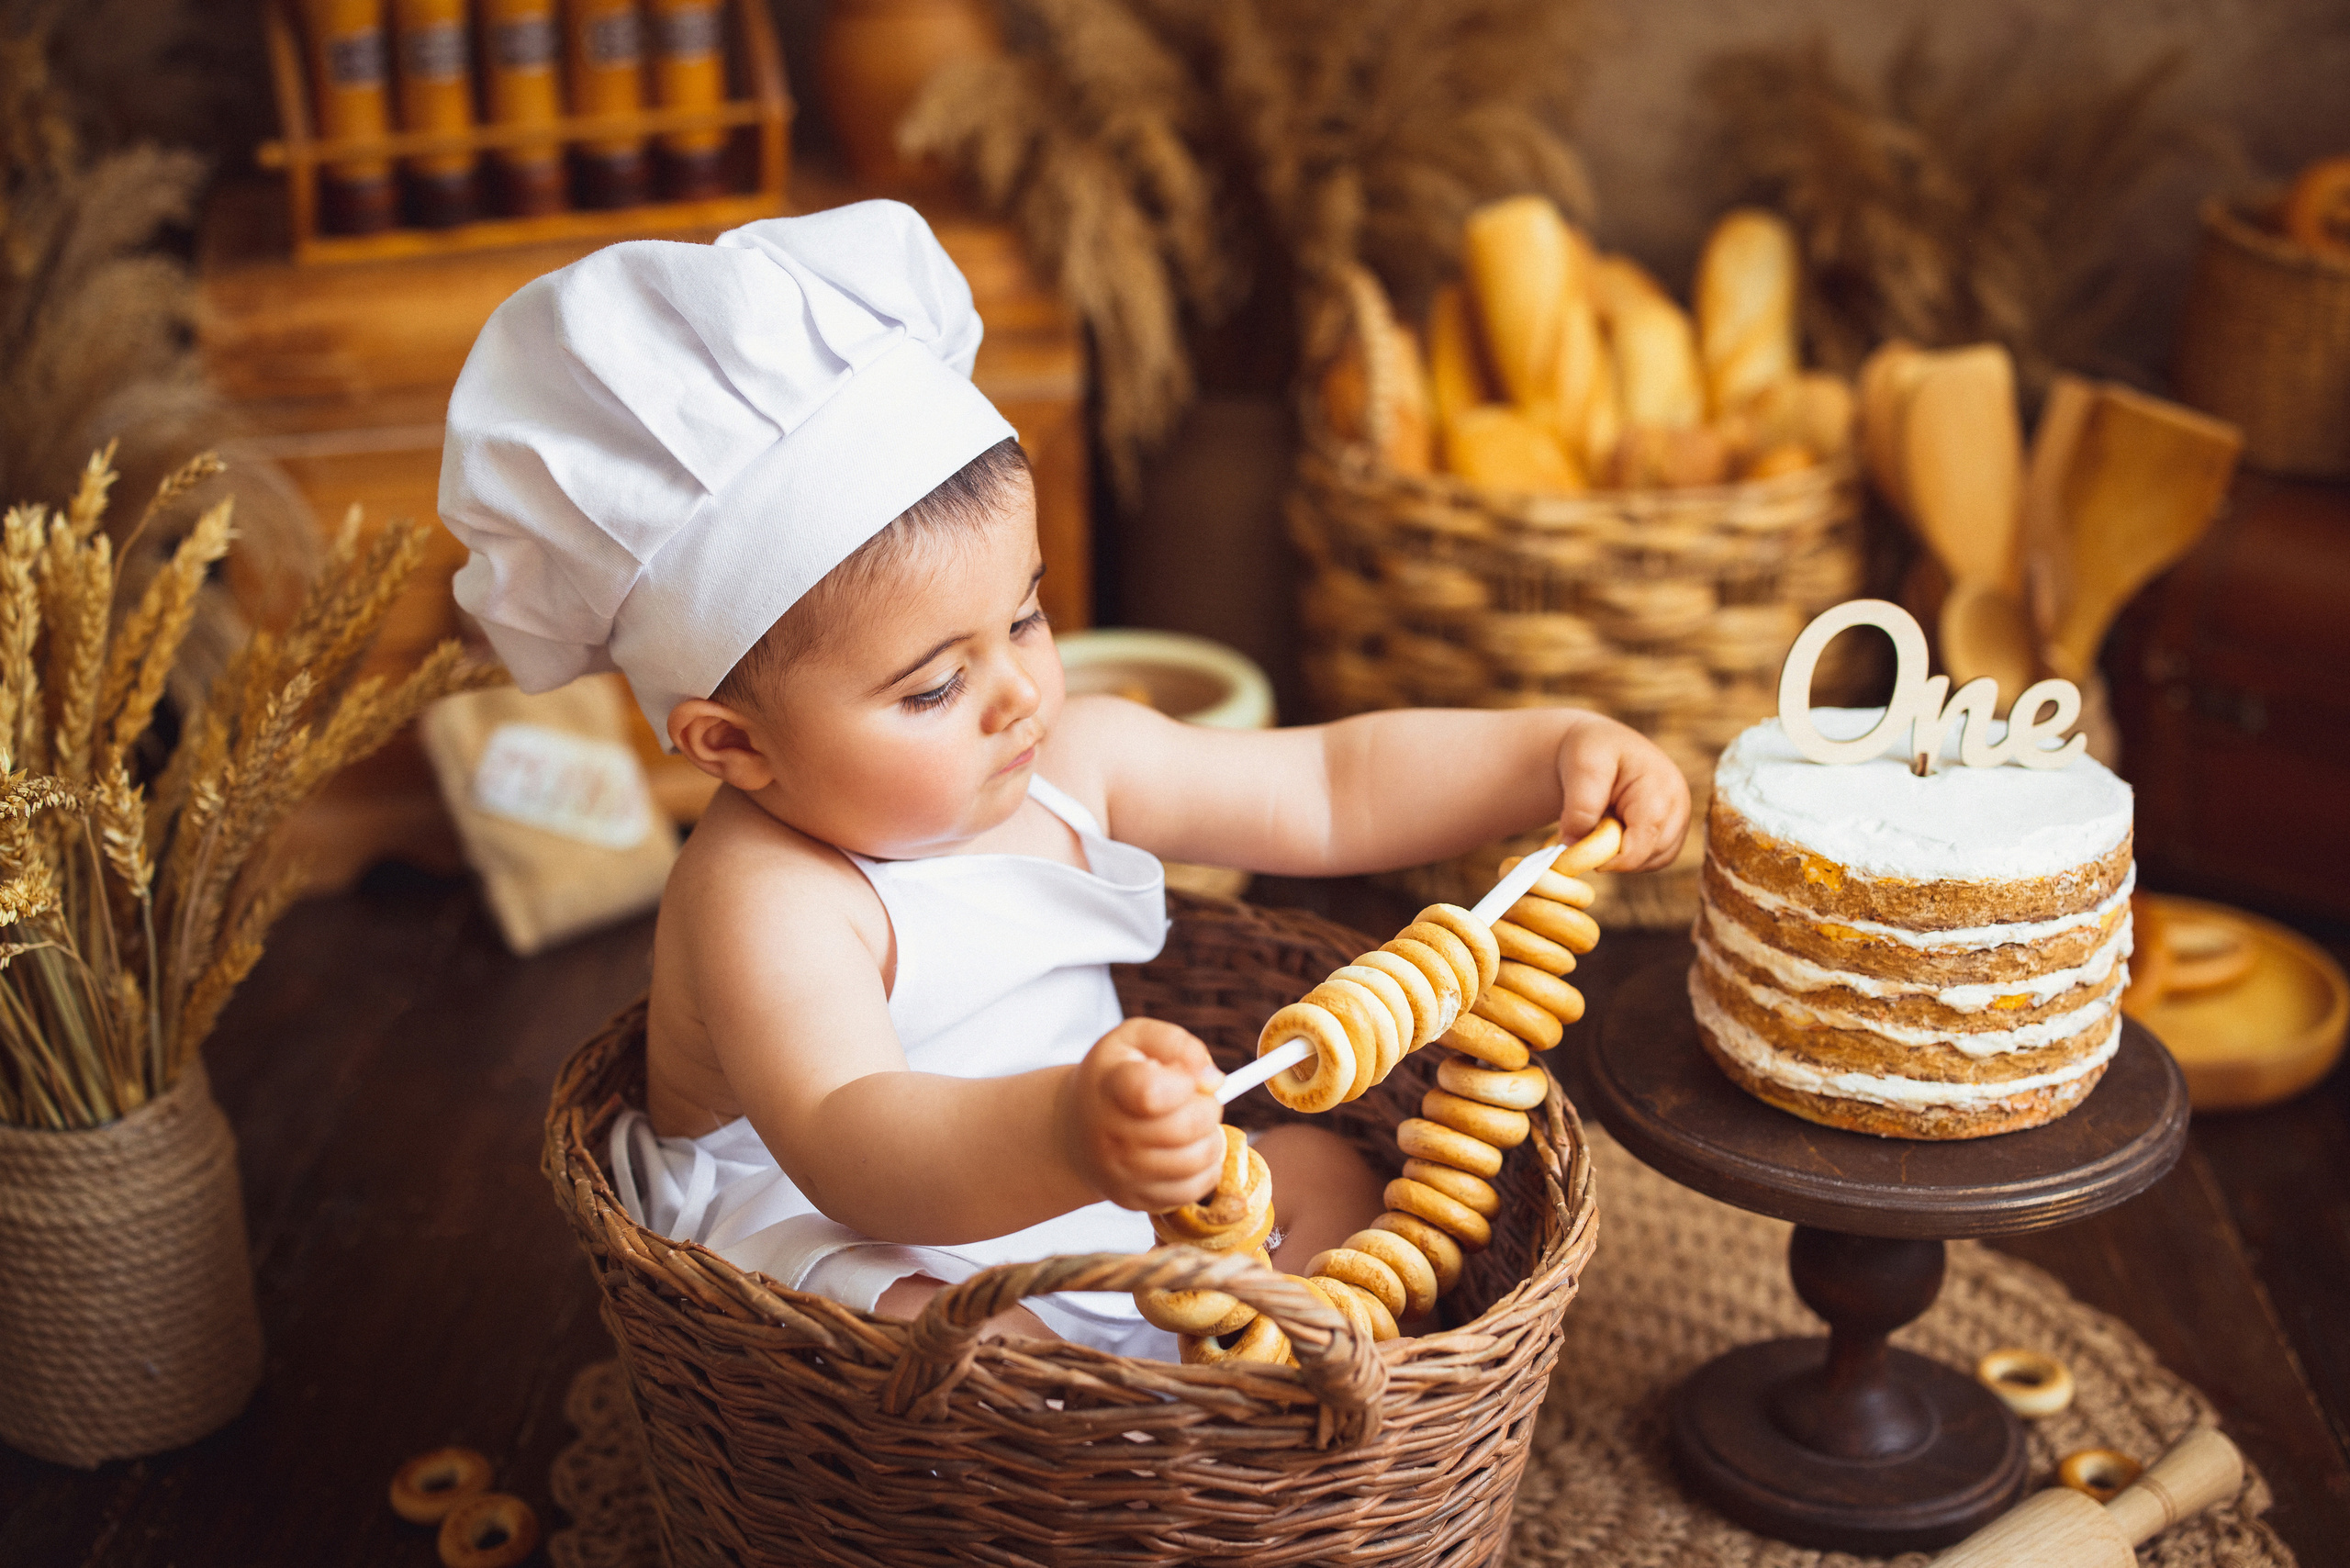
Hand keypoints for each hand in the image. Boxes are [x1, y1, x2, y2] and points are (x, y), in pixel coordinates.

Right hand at [1058, 1018, 1226, 1211]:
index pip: (1152, 1092)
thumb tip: (1212, 1079)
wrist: (1075, 1129)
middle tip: (1199, 1100)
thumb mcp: (1135, 1040)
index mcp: (1111, 1085)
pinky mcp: (1134, 1199)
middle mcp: (1110, 1133)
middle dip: (1208, 1108)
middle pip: (1186, 1127)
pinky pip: (1192, 1191)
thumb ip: (1176, 1044)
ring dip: (1211, 1139)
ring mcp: (1121, 1172)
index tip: (1187, 1078)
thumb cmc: (1114, 1076)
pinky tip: (1191, 1150)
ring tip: (1196, 1125)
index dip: (1185, 1083)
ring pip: (1197, 1161)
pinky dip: (1205, 1169)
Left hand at [1555, 715, 1691, 871]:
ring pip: (1654, 861)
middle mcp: (1678, 804)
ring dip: (1623, 857)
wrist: (1601, 745)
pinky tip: (1612, 834)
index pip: (1645, 841)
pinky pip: (1654, 859)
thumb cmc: (1593, 750)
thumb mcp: (1583, 767)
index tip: (1582, 855)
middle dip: (1616, 855)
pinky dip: (1630, 856)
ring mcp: (1679, 818)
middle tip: (1586, 836)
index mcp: (1661, 786)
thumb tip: (1575, 845)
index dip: (1615, 859)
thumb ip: (1581, 806)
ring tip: (1600, 827)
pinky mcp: (1673, 830)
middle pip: (1651, 855)